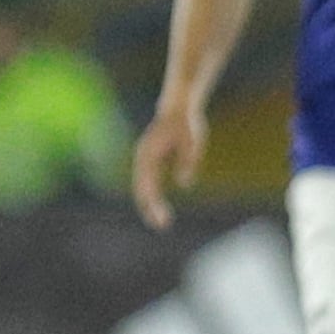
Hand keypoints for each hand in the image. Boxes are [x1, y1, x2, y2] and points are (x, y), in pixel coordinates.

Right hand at [131, 103, 206, 229]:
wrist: (178, 108)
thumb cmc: (186, 124)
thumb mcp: (192, 143)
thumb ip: (187, 162)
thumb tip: (184, 184)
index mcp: (149, 154)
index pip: (148, 185)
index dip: (154, 203)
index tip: (162, 217)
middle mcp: (142, 158)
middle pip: (141, 189)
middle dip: (149, 209)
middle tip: (161, 226)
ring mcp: (144, 160)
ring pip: (142, 188)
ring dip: (149, 205)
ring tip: (160, 222)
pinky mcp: (150, 161)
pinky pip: (148, 183)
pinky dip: (151, 196)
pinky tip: (158, 208)